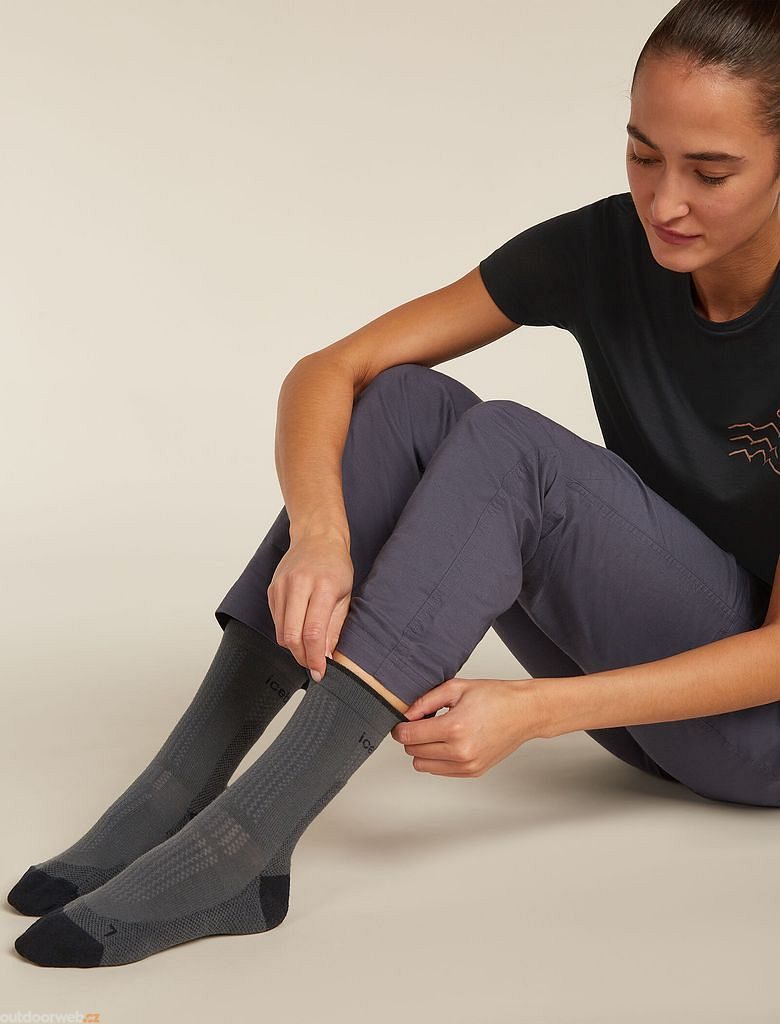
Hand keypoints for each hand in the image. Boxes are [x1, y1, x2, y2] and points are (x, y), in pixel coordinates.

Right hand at [267, 528, 353, 681]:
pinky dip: (286, 632)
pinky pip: (276, 621)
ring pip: (281, 631)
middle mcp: (299, 585)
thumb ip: (334, 628)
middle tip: (312, 666)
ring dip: (293, 646)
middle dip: (302, 657)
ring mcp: (282, 586)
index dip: (315, 658)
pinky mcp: (272, 589)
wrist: (317, 537)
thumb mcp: (345, 596)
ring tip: (308, 648)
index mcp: (323, 587)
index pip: (313, 632)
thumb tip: (325, 657)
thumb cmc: (335, 566)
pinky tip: (298, 629)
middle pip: (292, 635)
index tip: (319, 672)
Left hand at [390, 676, 544, 776]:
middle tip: (423, 723)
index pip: (409, 736)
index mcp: (454, 728)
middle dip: (412, 737)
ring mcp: (467, 764)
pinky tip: (449, 742)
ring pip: (423, 766)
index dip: (400, 728)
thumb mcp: (456, 688)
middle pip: (413, 752)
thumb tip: (406, 714)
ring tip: (437, 733)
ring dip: (423, 750)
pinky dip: (438, 758)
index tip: (402, 722)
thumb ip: (425, 701)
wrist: (524, 712)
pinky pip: (440, 771)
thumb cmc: (495, 697)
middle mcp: (460, 751)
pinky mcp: (473, 771)